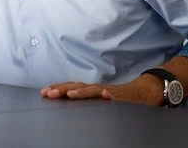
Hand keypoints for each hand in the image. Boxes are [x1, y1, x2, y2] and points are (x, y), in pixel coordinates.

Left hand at [40, 74, 164, 105]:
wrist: (144, 92)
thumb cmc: (118, 98)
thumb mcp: (97, 100)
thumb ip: (85, 101)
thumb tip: (66, 101)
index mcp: (89, 90)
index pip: (70, 87)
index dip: (57, 88)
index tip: (43, 92)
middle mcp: (97, 89)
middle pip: (77, 86)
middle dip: (62, 89)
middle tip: (48, 93)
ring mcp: (109, 92)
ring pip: (94, 90)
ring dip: (82, 91)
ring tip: (70, 94)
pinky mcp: (122, 97)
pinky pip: (116, 96)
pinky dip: (110, 95)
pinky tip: (105, 96)